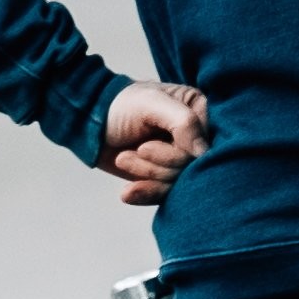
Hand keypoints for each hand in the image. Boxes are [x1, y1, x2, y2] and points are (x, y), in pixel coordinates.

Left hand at [99, 82, 209, 205]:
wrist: (91, 123)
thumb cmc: (121, 105)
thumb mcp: (151, 103)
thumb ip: (184, 122)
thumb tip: (204, 153)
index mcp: (199, 110)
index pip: (206, 146)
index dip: (178, 154)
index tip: (146, 146)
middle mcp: (196, 135)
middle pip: (191, 168)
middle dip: (158, 166)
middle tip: (137, 150)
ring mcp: (181, 157)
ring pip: (177, 183)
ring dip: (147, 174)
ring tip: (124, 159)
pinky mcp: (165, 176)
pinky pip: (164, 194)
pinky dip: (145, 193)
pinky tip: (128, 192)